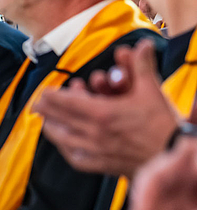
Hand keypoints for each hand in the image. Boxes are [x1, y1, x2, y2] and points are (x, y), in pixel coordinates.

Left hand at [34, 40, 178, 177]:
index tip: (42, 92)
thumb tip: (143, 44)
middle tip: (36, 105)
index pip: (66, 103)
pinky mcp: (101, 166)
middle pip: (60, 121)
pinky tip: (63, 145)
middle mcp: (93, 133)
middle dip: (46, 111)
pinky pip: (75, 158)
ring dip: (52, 129)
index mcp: (102, 114)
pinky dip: (66, 149)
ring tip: (45, 122)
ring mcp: (95, 151)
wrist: (173, 155)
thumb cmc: (163, 123)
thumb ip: (142, 66)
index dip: (52, 97)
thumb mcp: (152, 91)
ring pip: (63, 140)